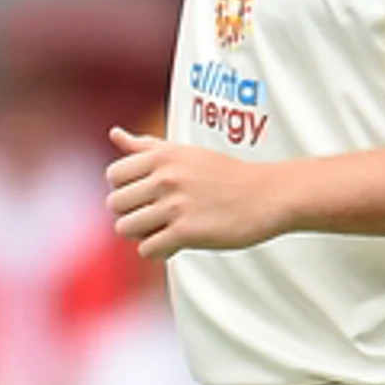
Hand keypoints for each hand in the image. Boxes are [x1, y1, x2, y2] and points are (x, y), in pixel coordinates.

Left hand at [107, 128, 294, 258]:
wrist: (270, 195)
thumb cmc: (227, 175)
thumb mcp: (186, 153)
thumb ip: (147, 146)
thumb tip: (115, 133)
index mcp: (163, 156)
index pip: (114, 175)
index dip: (126, 188)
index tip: (146, 194)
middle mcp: (166, 178)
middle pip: (115, 204)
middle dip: (131, 213)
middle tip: (156, 215)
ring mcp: (175, 205)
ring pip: (125, 228)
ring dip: (143, 234)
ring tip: (165, 230)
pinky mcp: (187, 232)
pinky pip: (146, 249)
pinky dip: (157, 251)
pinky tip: (175, 244)